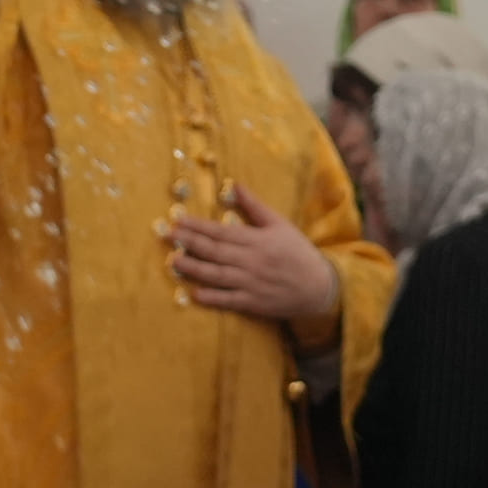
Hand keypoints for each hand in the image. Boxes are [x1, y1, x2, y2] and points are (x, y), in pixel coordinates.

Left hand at [168, 187, 339, 332]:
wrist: (320, 286)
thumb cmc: (297, 252)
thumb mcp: (279, 224)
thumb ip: (255, 206)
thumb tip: (234, 185)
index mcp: (257, 240)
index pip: (221, 232)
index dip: (198, 226)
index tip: (178, 220)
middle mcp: (251, 261)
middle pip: (215, 251)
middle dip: (189, 243)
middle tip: (167, 235)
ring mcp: (251, 283)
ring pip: (217, 275)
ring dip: (194, 268)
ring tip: (173, 261)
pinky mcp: (253, 303)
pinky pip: (229, 300)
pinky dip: (212, 298)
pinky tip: (194, 294)